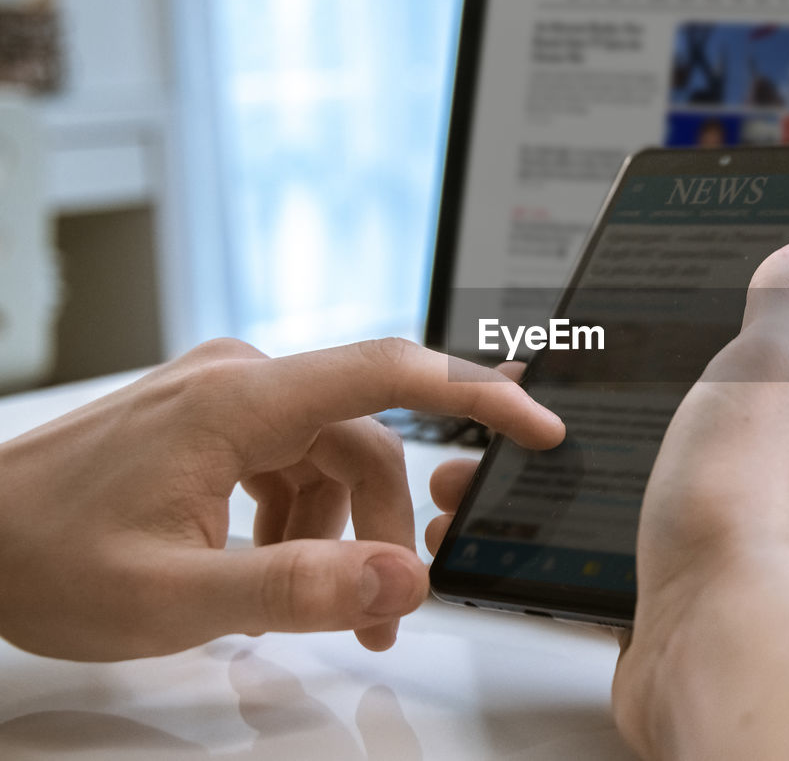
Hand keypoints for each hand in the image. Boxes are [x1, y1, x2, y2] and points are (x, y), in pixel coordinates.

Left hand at [0, 337, 562, 660]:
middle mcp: (240, 381)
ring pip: (331, 455)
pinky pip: (291, 460)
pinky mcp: (210, 419)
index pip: (392, 373)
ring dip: (341, 530)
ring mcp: (223, 396)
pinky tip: (272, 567)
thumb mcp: (174, 598)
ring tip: (316, 605)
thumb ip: (297, 588)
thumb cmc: (40, 555)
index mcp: (239, 402)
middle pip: (364, 442)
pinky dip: (302, 517)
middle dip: (386, 528)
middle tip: (384, 616)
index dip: (479, 393)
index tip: (537, 429)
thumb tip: (404, 578)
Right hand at [426, 243, 788, 759]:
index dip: (635, 353)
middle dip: (558, 418)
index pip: (700, 364)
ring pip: (595, 489)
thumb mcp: (767, 370)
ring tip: (465, 476)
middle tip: (496, 411)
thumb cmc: (741, 505)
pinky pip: (576, 551)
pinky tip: (487, 532)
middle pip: (633, 427)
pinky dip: (527, 541)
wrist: (713, 640)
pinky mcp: (650, 589)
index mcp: (766, 419)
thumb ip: (779, 311)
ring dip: (527, 480)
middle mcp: (734, 477)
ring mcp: (691, 536)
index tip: (572, 352)